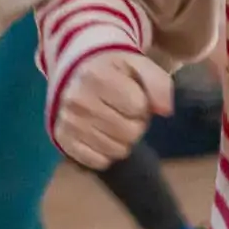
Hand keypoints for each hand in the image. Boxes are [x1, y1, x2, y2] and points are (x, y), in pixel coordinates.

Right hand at [55, 51, 173, 169]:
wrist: (75, 73)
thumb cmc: (112, 71)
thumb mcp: (138, 66)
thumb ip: (159, 84)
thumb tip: (166, 110)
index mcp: (97, 76)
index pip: (139, 107)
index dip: (142, 105)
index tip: (132, 97)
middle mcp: (78, 100)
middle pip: (130, 132)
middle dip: (135, 124)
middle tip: (124, 112)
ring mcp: (68, 122)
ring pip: (117, 150)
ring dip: (122, 140)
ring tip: (113, 122)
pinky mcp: (62, 140)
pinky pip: (98, 162)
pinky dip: (105, 153)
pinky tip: (100, 135)